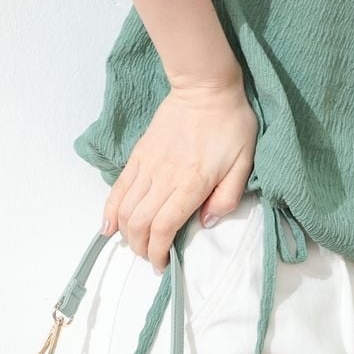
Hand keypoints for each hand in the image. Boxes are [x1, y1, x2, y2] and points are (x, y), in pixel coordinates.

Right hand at [101, 73, 258, 272]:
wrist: (205, 88)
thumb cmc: (231, 125)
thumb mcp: (244, 163)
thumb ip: (227, 197)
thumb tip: (206, 222)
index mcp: (192, 183)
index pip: (165, 227)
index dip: (159, 252)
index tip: (163, 265)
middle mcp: (165, 178)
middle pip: (141, 224)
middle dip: (142, 248)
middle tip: (150, 258)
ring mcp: (148, 166)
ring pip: (126, 209)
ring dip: (127, 234)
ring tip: (135, 245)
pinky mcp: (139, 155)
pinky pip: (118, 188)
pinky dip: (110, 210)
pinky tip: (108, 227)